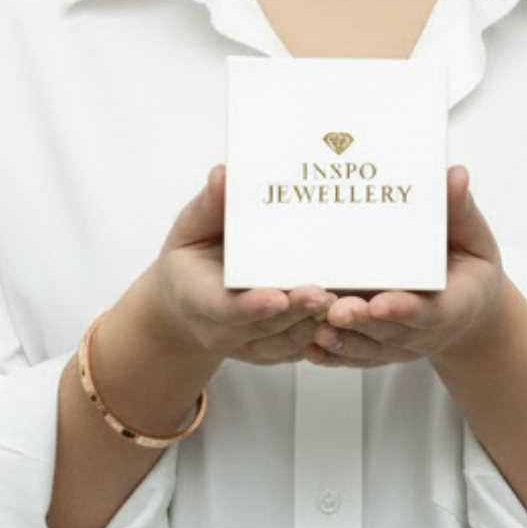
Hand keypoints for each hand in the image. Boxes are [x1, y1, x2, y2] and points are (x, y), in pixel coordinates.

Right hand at [147, 166, 337, 366]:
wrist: (183, 306)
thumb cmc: (190, 260)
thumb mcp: (189, 230)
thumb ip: (208, 206)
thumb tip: (223, 174)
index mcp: (197, 298)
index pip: (226, 308)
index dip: (252, 306)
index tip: (277, 296)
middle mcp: (222, 331)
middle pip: (265, 327)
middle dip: (296, 311)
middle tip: (323, 293)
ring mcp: (246, 347)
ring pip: (287, 342)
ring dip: (314, 324)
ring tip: (343, 303)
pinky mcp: (268, 353)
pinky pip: (297, 349)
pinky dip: (321, 336)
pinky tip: (344, 317)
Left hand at [305, 166, 513, 369]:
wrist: (468, 309)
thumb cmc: (468, 268)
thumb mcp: (473, 238)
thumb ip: (459, 211)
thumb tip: (455, 174)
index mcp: (452, 304)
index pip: (429, 311)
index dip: (404, 308)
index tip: (382, 301)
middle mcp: (423, 331)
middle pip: (390, 331)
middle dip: (363, 323)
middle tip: (337, 310)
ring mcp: (399, 344)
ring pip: (368, 347)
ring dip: (342, 341)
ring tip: (317, 328)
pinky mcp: (378, 348)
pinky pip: (354, 356)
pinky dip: (333, 356)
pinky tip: (311, 349)